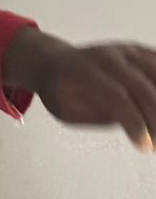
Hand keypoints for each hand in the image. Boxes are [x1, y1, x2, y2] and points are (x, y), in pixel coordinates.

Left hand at [4, 27, 155, 150]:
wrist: (53, 62)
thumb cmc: (60, 93)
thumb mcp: (67, 111)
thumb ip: (99, 116)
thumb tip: (138, 124)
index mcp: (84, 72)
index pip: (119, 98)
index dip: (137, 124)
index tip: (146, 148)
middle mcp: (106, 56)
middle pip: (144, 89)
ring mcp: (124, 50)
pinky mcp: (137, 50)